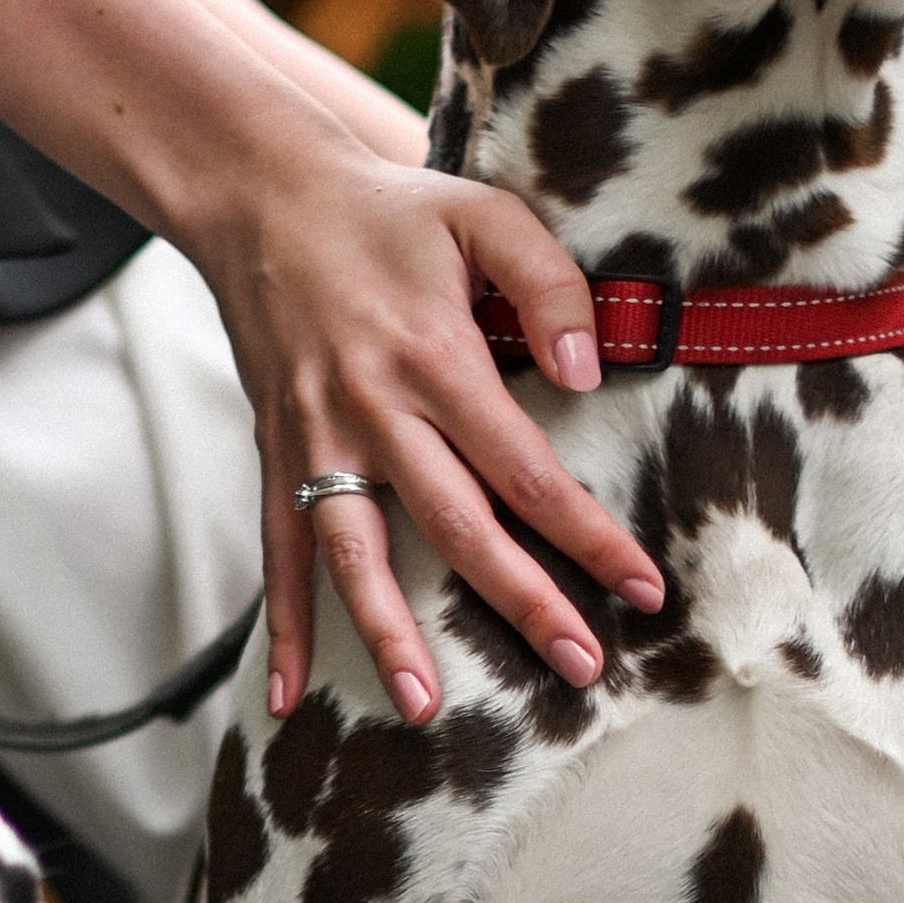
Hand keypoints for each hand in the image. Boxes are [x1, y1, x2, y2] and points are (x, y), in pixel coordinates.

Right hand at [0, 0, 662, 714]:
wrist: (261, 195)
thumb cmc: (391, 210)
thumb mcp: (484, 215)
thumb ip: (550, 284)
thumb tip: (591, 372)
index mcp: (435, 355)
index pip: (526, 466)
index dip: (587, 532)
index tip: (642, 588)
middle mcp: (372, 408)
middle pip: (454, 525)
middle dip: (521, 602)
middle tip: (580, 668)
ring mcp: (316, 438)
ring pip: (355, 554)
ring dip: (387, 633)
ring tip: (423, 708)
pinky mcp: (278, 452)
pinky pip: (279, 551)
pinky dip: (283, 626)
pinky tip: (288, 697)